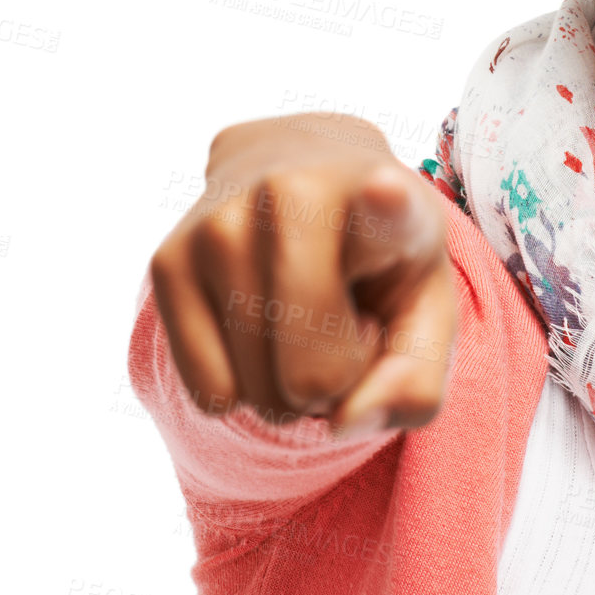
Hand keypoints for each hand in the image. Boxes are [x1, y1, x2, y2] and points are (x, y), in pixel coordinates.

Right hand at [148, 113, 455, 434]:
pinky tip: (260, 318)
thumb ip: (415, 382)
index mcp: (383, 195)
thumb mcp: (427, 310)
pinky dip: (242, 384)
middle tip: (346, 315)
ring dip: (287, 382)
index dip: (388, 205)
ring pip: (257, 395)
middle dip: (337, 380)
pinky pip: (210, 394)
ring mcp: (220, 225)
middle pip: (313, 377)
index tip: (386, 189)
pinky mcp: (166, 259)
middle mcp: (292, 195)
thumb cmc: (379, 257)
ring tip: (304, 309)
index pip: (386, 208)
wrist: (300, 171)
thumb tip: (338, 423)